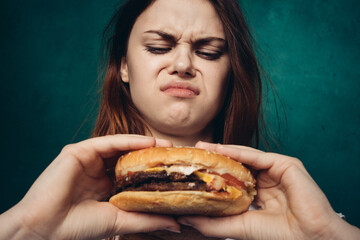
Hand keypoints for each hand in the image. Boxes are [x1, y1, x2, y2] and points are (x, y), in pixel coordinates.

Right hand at [0, 135, 179, 239]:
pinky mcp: (78, 151)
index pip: (133, 173)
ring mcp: (88, 160)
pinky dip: (128, 140)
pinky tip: (147, 141)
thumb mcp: (120, 221)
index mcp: (105, 187)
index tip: (174, 170)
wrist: (46, 229)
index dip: (152, 170)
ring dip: (143, 144)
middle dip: (150, 155)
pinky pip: (107, 142)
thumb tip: (176, 224)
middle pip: (128, 157)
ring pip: (120, 147)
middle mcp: (97, 171)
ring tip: (165, 145)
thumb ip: (146, 219)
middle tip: (173, 154)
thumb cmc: (79, 228)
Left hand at [178, 142, 359, 239]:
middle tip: (194, 152)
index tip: (194, 168)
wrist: (310, 238)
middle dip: (216, 158)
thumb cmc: (279, 235)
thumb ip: (213, 222)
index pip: (233, 178)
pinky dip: (239, 152)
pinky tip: (221, 149)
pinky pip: (258, 156)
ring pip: (246, 157)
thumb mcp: (239, 226)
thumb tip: (184, 217)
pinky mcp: (286, 164)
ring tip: (203, 147)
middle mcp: (267, 179)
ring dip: (223, 151)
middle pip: (237, 164)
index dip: (214, 173)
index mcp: (259, 193)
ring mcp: (277, 170)